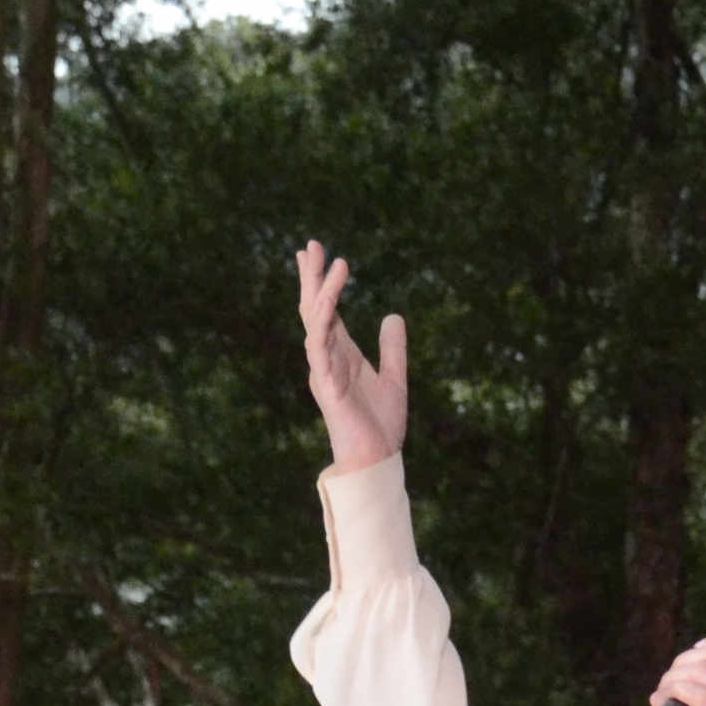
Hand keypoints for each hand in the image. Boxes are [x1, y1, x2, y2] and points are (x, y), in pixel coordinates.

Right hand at [296, 241, 408, 472]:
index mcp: (341, 355)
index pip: (328, 311)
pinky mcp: (327, 386)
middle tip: (311, 245)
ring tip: (333, 265)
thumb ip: (393, 349)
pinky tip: (329, 303)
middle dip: (312, 278)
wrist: (378, 460)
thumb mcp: (395, 378)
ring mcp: (323, 370)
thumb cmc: (380, 426)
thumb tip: (393, 316)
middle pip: (314, 310)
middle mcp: (327, 358)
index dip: (324, 282)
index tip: (320, 253)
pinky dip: (323, 325)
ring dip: (323, 293)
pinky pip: (320, 349)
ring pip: (316, 323)